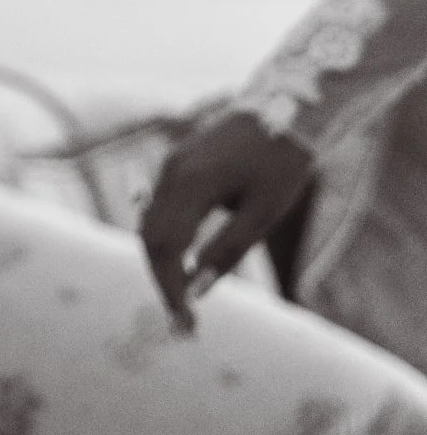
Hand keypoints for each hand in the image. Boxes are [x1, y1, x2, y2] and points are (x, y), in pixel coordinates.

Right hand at [140, 107, 315, 330]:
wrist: (283, 110)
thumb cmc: (279, 164)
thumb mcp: (262, 214)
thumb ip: (226, 250)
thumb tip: (197, 290)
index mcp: (191, 184)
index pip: (165, 248)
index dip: (171, 289)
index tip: (186, 324)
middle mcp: (171, 173)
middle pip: (150, 239)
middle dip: (163, 284)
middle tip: (183, 324)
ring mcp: (171, 166)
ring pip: (150, 225)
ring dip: (162, 264)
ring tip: (182, 301)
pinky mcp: (177, 165)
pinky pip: (158, 209)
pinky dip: (164, 241)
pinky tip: (176, 266)